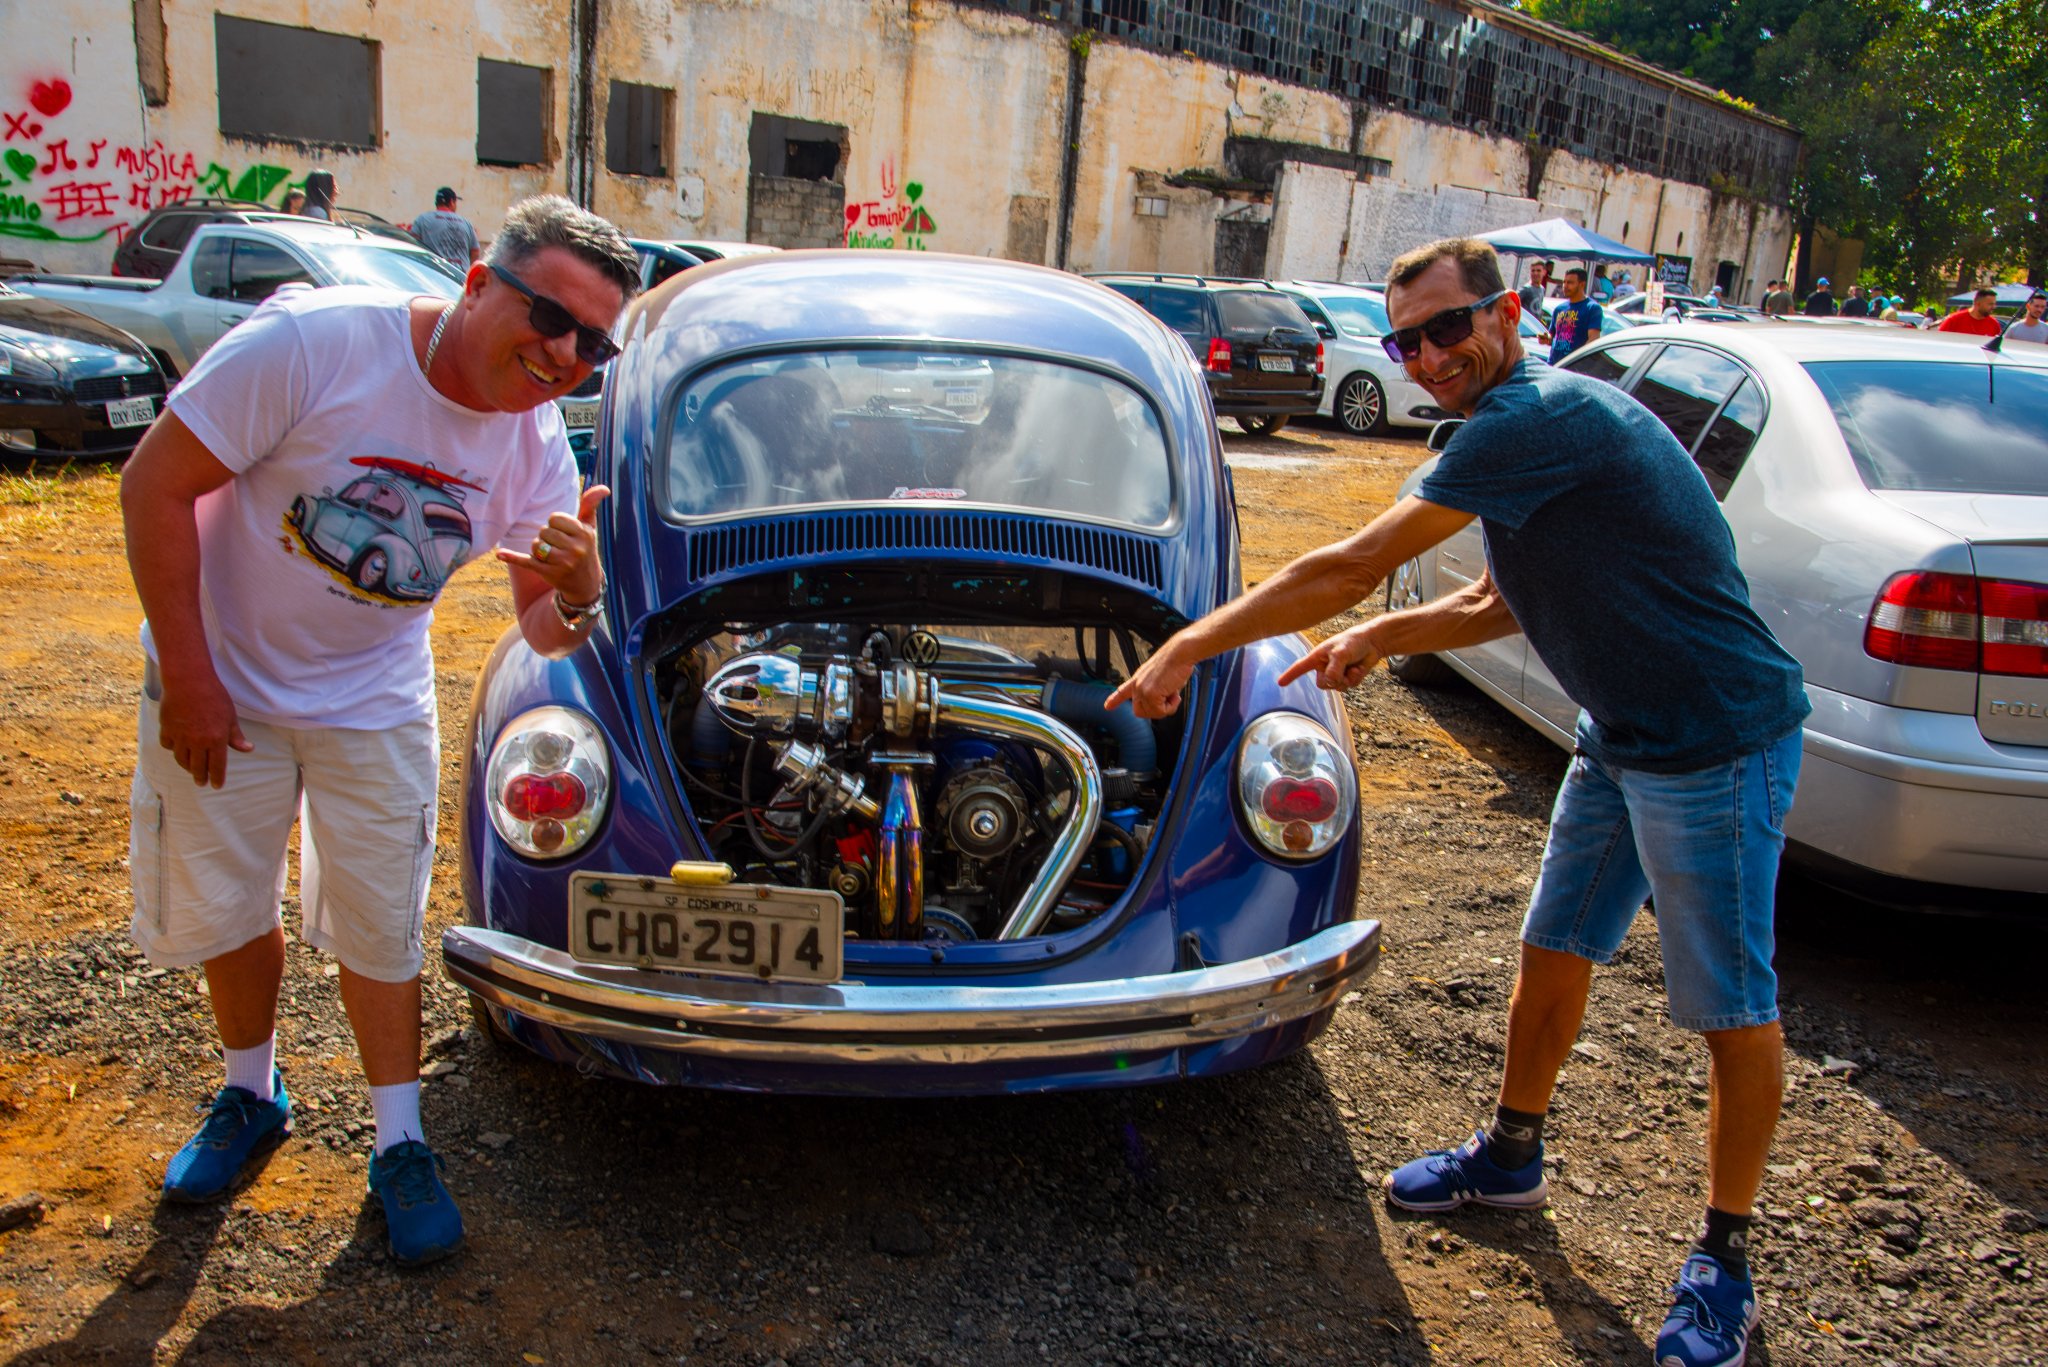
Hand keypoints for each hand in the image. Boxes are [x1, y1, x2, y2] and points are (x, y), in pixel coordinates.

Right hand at [157, 673, 252, 787]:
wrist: (188, 681)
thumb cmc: (214, 696)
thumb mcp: (230, 716)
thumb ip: (236, 736)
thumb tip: (249, 749)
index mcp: (216, 740)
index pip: (217, 766)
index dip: (217, 778)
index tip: (216, 786)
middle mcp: (197, 742)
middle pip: (197, 767)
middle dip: (200, 777)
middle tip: (201, 782)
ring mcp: (180, 736)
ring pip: (182, 759)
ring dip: (187, 766)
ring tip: (191, 769)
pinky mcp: (166, 729)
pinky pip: (169, 745)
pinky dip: (173, 749)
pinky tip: (177, 749)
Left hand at [498, 484, 608, 601]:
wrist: (585, 583)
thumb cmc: (584, 548)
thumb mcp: (589, 528)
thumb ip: (590, 505)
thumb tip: (604, 488)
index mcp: (584, 534)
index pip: (555, 518)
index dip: (556, 524)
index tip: (565, 534)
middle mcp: (576, 549)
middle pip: (544, 531)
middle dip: (547, 538)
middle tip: (559, 548)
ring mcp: (562, 563)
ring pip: (536, 545)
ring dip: (539, 549)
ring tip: (551, 556)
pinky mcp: (548, 573)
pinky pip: (526, 561)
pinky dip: (513, 557)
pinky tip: (500, 554)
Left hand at [1105, 645, 1194, 719]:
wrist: (1180, 653)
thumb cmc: (1175, 662)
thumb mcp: (1161, 679)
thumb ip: (1156, 692)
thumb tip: (1161, 705)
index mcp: (1138, 678)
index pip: (1123, 691)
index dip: (1115, 700)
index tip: (1107, 706)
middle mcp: (1137, 684)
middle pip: (1139, 712)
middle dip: (1156, 710)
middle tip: (1167, 698)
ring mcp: (1142, 689)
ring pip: (1153, 713)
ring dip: (1167, 707)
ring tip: (1172, 690)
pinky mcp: (1150, 693)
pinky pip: (1161, 711)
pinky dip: (1171, 705)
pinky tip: (1173, 692)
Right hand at [1276, 622, 1384, 690]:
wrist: (1373, 642)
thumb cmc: (1353, 642)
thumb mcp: (1341, 653)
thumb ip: (1334, 670)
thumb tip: (1331, 683)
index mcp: (1317, 656)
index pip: (1300, 667)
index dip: (1290, 675)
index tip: (1280, 683)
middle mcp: (1324, 666)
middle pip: (1322, 684)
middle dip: (1335, 680)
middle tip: (1344, 670)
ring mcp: (1335, 673)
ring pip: (1336, 688)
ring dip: (1347, 679)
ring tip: (1354, 667)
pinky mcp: (1346, 678)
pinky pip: (1348, 687)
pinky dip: (1355, 679)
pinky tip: (1359, 669)